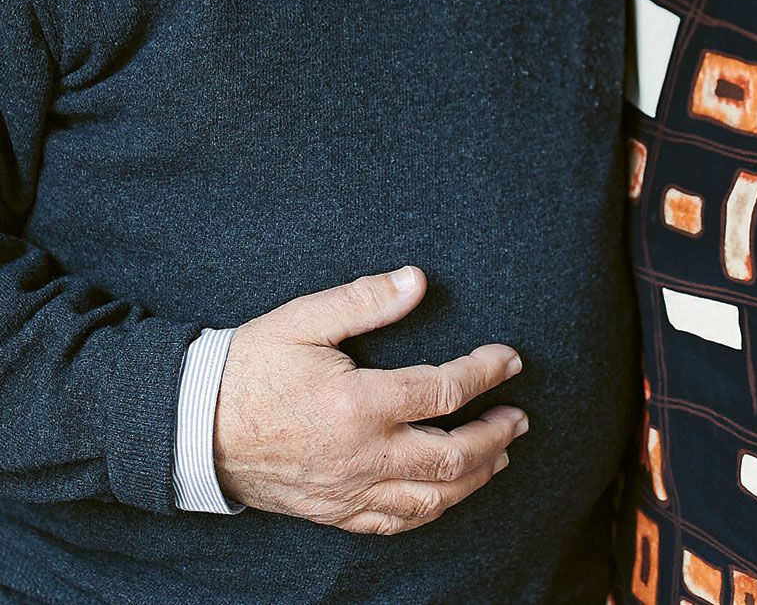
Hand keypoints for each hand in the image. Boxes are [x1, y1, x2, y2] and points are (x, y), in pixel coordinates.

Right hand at [212, 266, 525, 533]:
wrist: (192, 425)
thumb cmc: (250, 365)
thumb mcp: (305, 319)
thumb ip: (365, 300)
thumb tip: (417, 280)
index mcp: (359, 404)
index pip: (443, 390)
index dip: (485, 373)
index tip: (510, 359)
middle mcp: (361, 455)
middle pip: (451, 456)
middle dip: (495, 435)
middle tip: (520, 417)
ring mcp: (347, 491)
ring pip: (429, 499)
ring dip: (474, 477)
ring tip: (499, 456)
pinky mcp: (332, 511)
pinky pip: (393, 523)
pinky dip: (430, 510)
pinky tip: (445, 495)